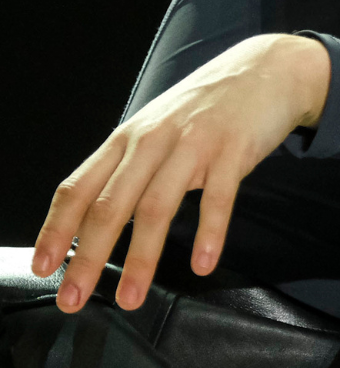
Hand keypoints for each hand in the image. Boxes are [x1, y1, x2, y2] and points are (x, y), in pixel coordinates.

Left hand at [32, 34, 330, 312]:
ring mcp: (194, 144)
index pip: (78, 188)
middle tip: (74, 298)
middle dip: (88, 256)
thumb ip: (130, 167)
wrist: (267, 69)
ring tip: (132, 297)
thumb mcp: (158, 128)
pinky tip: (202, 263)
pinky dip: (208, 234)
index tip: (43, 268)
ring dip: (141, 258)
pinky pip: (218, 198)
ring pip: (157, 207)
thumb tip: (96, 219)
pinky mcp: (233, 151)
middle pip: (110, 205)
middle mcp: (153, 141)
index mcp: (127, 139)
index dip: (56, 229)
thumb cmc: (208, 107)